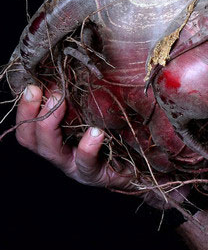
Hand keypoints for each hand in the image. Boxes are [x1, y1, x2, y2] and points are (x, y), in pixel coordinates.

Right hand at [15, 84, 133, 190]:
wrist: (139, 169)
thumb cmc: (116, 141)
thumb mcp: (95, 120)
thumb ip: (81, 104)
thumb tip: (74, 74)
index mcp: (56, 141)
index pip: (28, 127)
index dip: (25, 109)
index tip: (32, 87)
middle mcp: (59, 155)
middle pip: (31, 139)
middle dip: (34, 113)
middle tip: (50, 92)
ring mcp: (75, 167)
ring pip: (51, 151)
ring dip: (51, 125)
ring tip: (61, 102)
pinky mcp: (95, 175)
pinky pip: (87, 162)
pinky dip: (88, 146)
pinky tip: (96, 132)